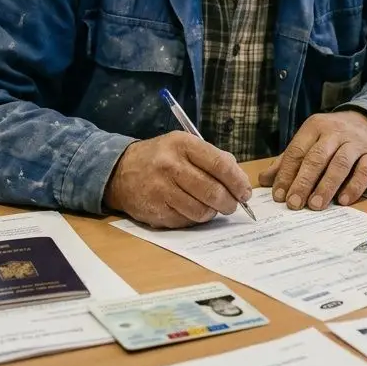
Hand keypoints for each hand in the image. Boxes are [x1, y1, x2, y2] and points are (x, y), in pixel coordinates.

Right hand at [104, 132, 252, 227]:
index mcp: (183, 144)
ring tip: (211, 206)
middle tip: (232, 204)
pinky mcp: (156, 211)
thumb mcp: (184, 145)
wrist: (121, 171)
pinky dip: (195, 218)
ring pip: (202, 210)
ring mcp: (161, 189)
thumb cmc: (161, 158)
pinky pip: (187, 221)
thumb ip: (213, 158)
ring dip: (212, 212)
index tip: (245, 192)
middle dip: (229, 202)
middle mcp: (171, 166)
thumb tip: (240, 181)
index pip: (220, 165)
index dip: (238, 181)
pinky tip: (190, 209)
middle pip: (213, 191)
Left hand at [257, 111, 366, 209]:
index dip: (286, 174)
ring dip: (326, 186)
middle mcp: (334, 132)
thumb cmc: (333, 137)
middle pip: (316, 158)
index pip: (297, 151)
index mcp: (314, 127)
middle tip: (294, 203)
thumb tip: (264, 179)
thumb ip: (288, 160)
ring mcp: (355, 142)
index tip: (279, 196)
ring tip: (315, 205)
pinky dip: (354, 186)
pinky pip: (364, 171)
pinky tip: (343, 200)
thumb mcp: (310, 141)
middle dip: (303, 182)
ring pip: (340, 164)